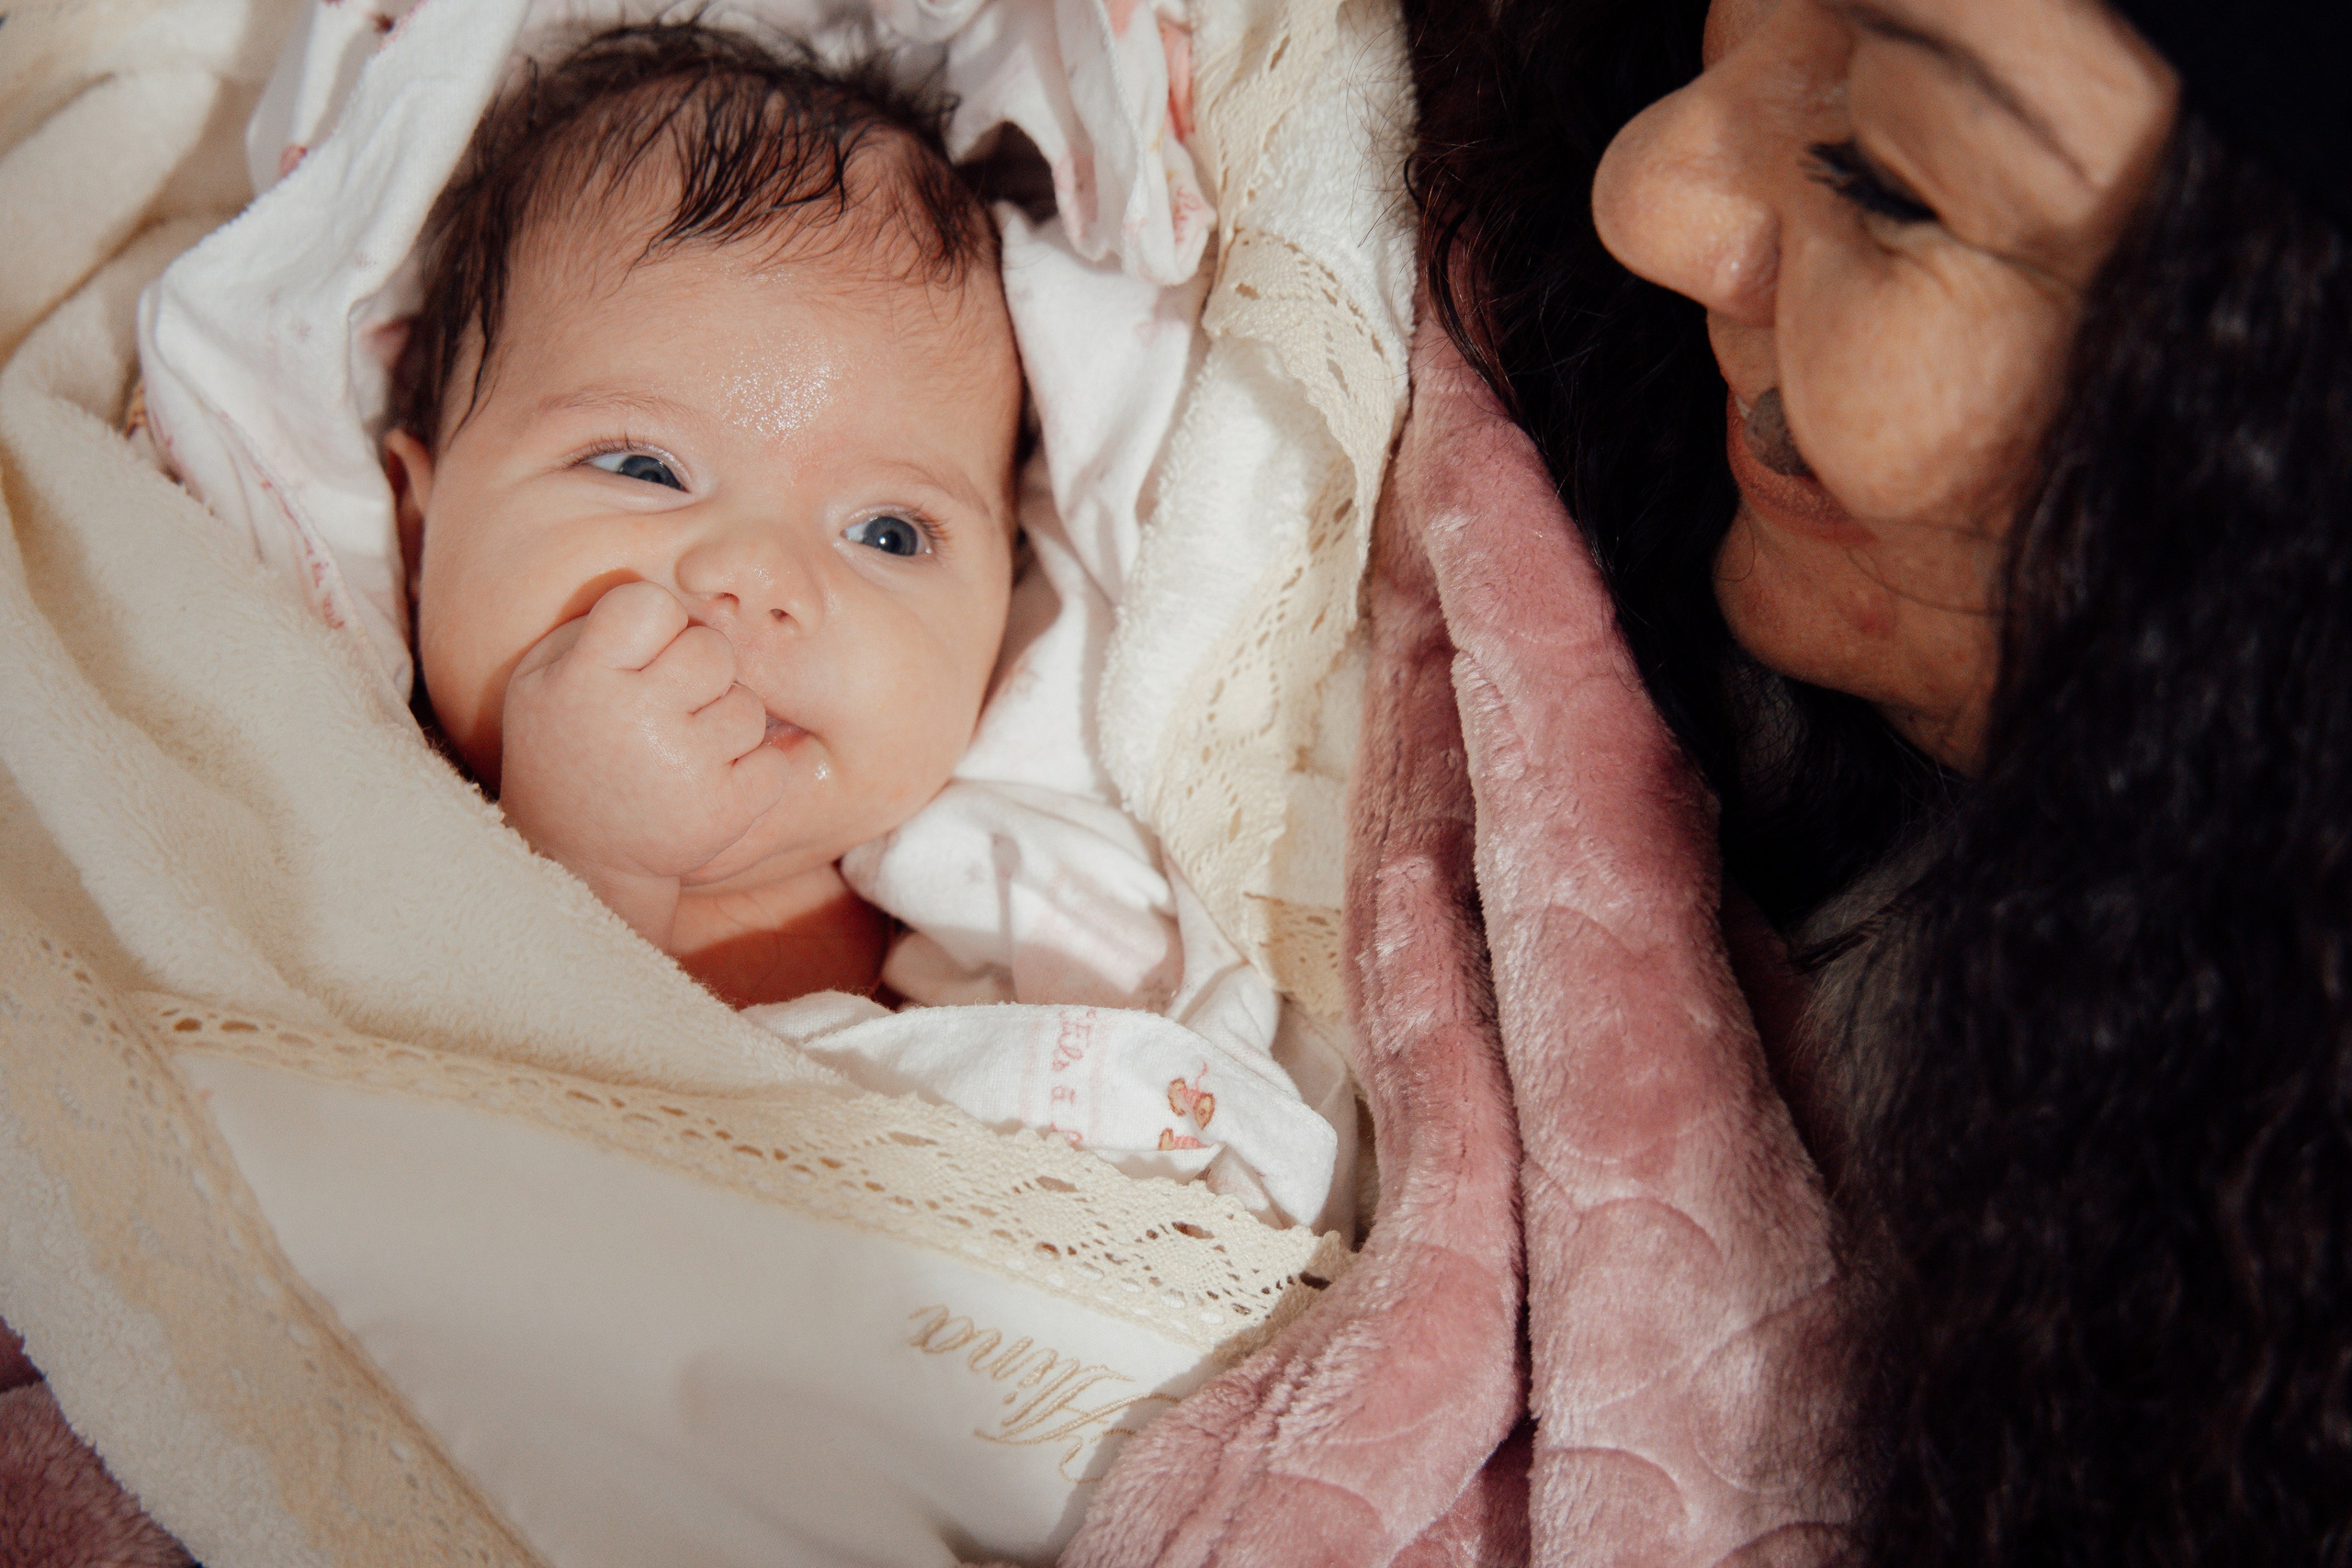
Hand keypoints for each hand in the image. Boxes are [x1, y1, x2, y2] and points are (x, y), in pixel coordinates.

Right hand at [496, 580, 790, 945]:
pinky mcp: (725, 811)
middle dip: (698, 672)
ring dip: (723, 724)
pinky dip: (750, 773)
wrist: (576, 858)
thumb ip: (595, 627)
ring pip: (746, 706)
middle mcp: (639, 719)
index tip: (634, 659)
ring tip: (681, 752)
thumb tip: (669, 602)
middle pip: (713, 650)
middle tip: (667, 706)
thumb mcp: (542, 678)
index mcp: (587, 679)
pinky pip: (773, 763)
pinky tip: (709, 784)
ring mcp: (686, 767)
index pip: (650, 605)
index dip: (652, 626)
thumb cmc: (565, 747)